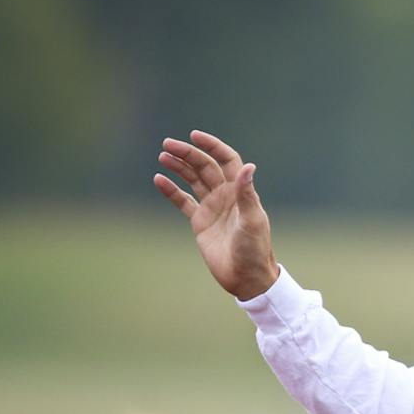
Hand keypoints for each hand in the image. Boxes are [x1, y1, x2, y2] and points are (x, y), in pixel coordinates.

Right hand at [155, 130, 278, 300]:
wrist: (246, 277)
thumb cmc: (254, 249)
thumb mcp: (252, 221)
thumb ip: (247, 194)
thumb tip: (249, 166)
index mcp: (241, 192)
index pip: (227, 160)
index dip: (212, 146)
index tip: (195, 136)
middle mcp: (226, 195)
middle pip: (206, 167)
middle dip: (188, 154)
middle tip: (167, 144)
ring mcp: (212, 207)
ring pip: (193, 180)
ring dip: (179, 166)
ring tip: (163, 156)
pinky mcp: (200, 222)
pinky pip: (183, 201)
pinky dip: (171, 190)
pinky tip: (159, 179)